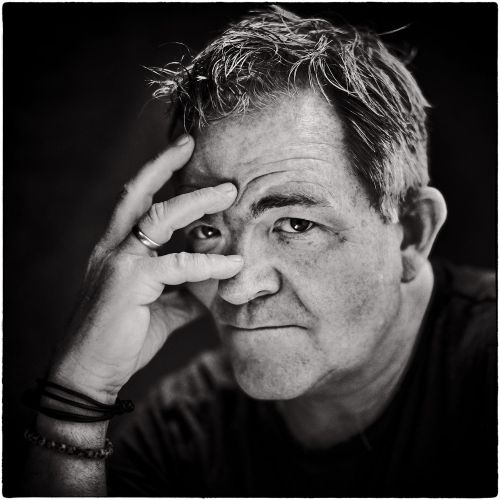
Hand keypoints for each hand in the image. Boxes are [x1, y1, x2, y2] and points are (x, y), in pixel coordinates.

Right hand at [50, 135, 242, 401]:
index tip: (181, 153)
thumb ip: (188, 287)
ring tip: (228, 193)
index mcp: (119, 249)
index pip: (136, 201)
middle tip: (192, 145)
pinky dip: (208, 262)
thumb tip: (218, 278)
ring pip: (159, 217)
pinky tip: (234, 263)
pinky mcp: (130, 281)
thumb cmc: (126, 335)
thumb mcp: (165, 306)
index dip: (157, 174)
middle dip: (164, 165)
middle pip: (139, 193)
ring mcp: (119, 261)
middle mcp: (115, 247)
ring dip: (196, 201)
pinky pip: (177, 264)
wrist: (91, 370)